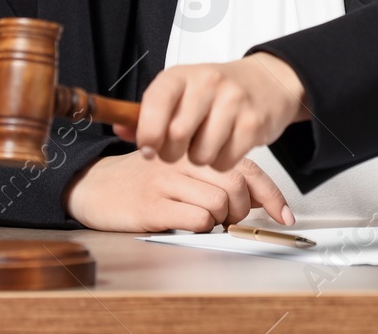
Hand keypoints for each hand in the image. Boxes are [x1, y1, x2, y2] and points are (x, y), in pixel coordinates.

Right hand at [63, 150, 293, 232]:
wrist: (94, 185)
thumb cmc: (143, 180)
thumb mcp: (182, 170)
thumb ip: (217, 178)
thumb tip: (259, 198)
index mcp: (195, 148)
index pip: (246, 167)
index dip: (270, 194)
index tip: (284, 215)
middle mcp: (184, 159)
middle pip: (236, 184)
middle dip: (241, 210)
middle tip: (228, 220)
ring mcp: (167, 181)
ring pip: (219, 203)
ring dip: (219, 221)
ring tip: (203, 222)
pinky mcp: (152, 205)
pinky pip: (196, 219)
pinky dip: (200, 228)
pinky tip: (185, 225)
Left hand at [122, 53, 309, 169]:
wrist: (267, 81)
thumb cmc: (215, 91)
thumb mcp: (180, 92)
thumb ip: (147, 113)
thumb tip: (119, 127)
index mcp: (182, 75)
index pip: (155, 102)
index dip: (147, 133)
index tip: (148, 149)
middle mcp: (208, 83)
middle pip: (176, 136)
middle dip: (172, 153)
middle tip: (178, 149)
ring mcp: (234, 102)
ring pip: (201, 154)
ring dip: (199, 159)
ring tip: (205, 144)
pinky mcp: (254, 123)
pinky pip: (225, 162)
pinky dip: (221, 162)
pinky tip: (224, 145)